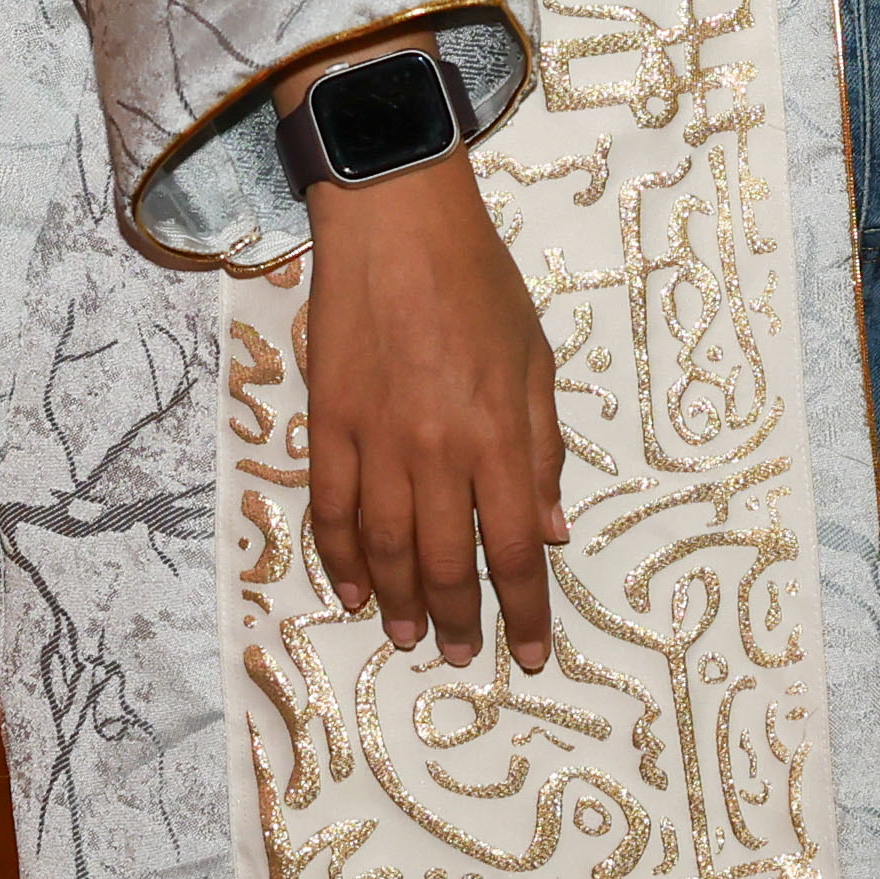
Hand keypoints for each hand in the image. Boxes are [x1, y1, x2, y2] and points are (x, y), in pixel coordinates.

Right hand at [295, 137, 564, 670]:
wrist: (396, 223)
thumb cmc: (479, 283)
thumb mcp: (535, 360)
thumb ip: (541, 452)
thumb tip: (551, 531)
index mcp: (496, 435)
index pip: (511, 547)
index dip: (524, 609)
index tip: (533, 652)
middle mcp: (435, 450)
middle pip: (444, 561)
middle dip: (460, 618)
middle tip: (463, 655)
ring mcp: (374, 440)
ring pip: (384, 547)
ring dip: (399, 602)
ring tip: (412, 637)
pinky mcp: (328, 423)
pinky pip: (332, 508)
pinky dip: (341, 557)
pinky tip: (354, 590)